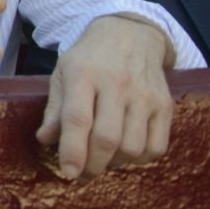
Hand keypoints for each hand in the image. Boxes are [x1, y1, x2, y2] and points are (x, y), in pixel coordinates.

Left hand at [37, 15, 173, 179]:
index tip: (68, 172)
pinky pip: (156, 146)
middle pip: (107, 138)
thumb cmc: (89, 58)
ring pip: (132, 147)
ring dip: (115, 163)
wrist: (129, 34)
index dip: (72, 150)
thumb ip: (54, 108)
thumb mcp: (62, 73)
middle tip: (82, 174)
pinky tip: (126, 152)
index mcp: (83, 73)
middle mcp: (116, 84)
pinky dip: (140, 159)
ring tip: (103, 159)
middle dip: (92, 165)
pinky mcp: (165, 105)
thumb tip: (45, 140)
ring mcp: (144, 95)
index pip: (77, 118)